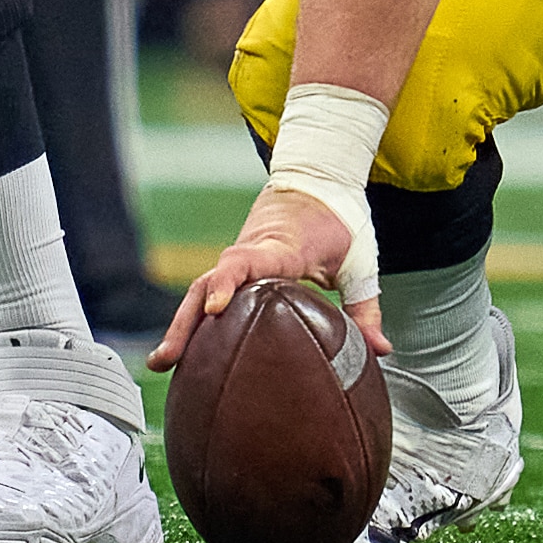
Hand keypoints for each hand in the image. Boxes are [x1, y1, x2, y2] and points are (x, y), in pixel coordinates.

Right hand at [149, 187, 389, 371]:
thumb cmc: (341, 218)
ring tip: (162, 364)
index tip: (216, 309)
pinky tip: (182, 354)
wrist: (316, 178)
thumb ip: (368, 308)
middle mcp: (251, 252)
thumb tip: (381, 351)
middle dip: (186, 320)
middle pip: (209, 283)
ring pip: (200, 289)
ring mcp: (239, 259)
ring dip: (181, 324)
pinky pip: (208, 293)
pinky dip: (194, 320)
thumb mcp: (361, 261)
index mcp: (281, 248)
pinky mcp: (235, 267)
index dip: (229, 283)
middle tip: (168, 358)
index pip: (248, 262)